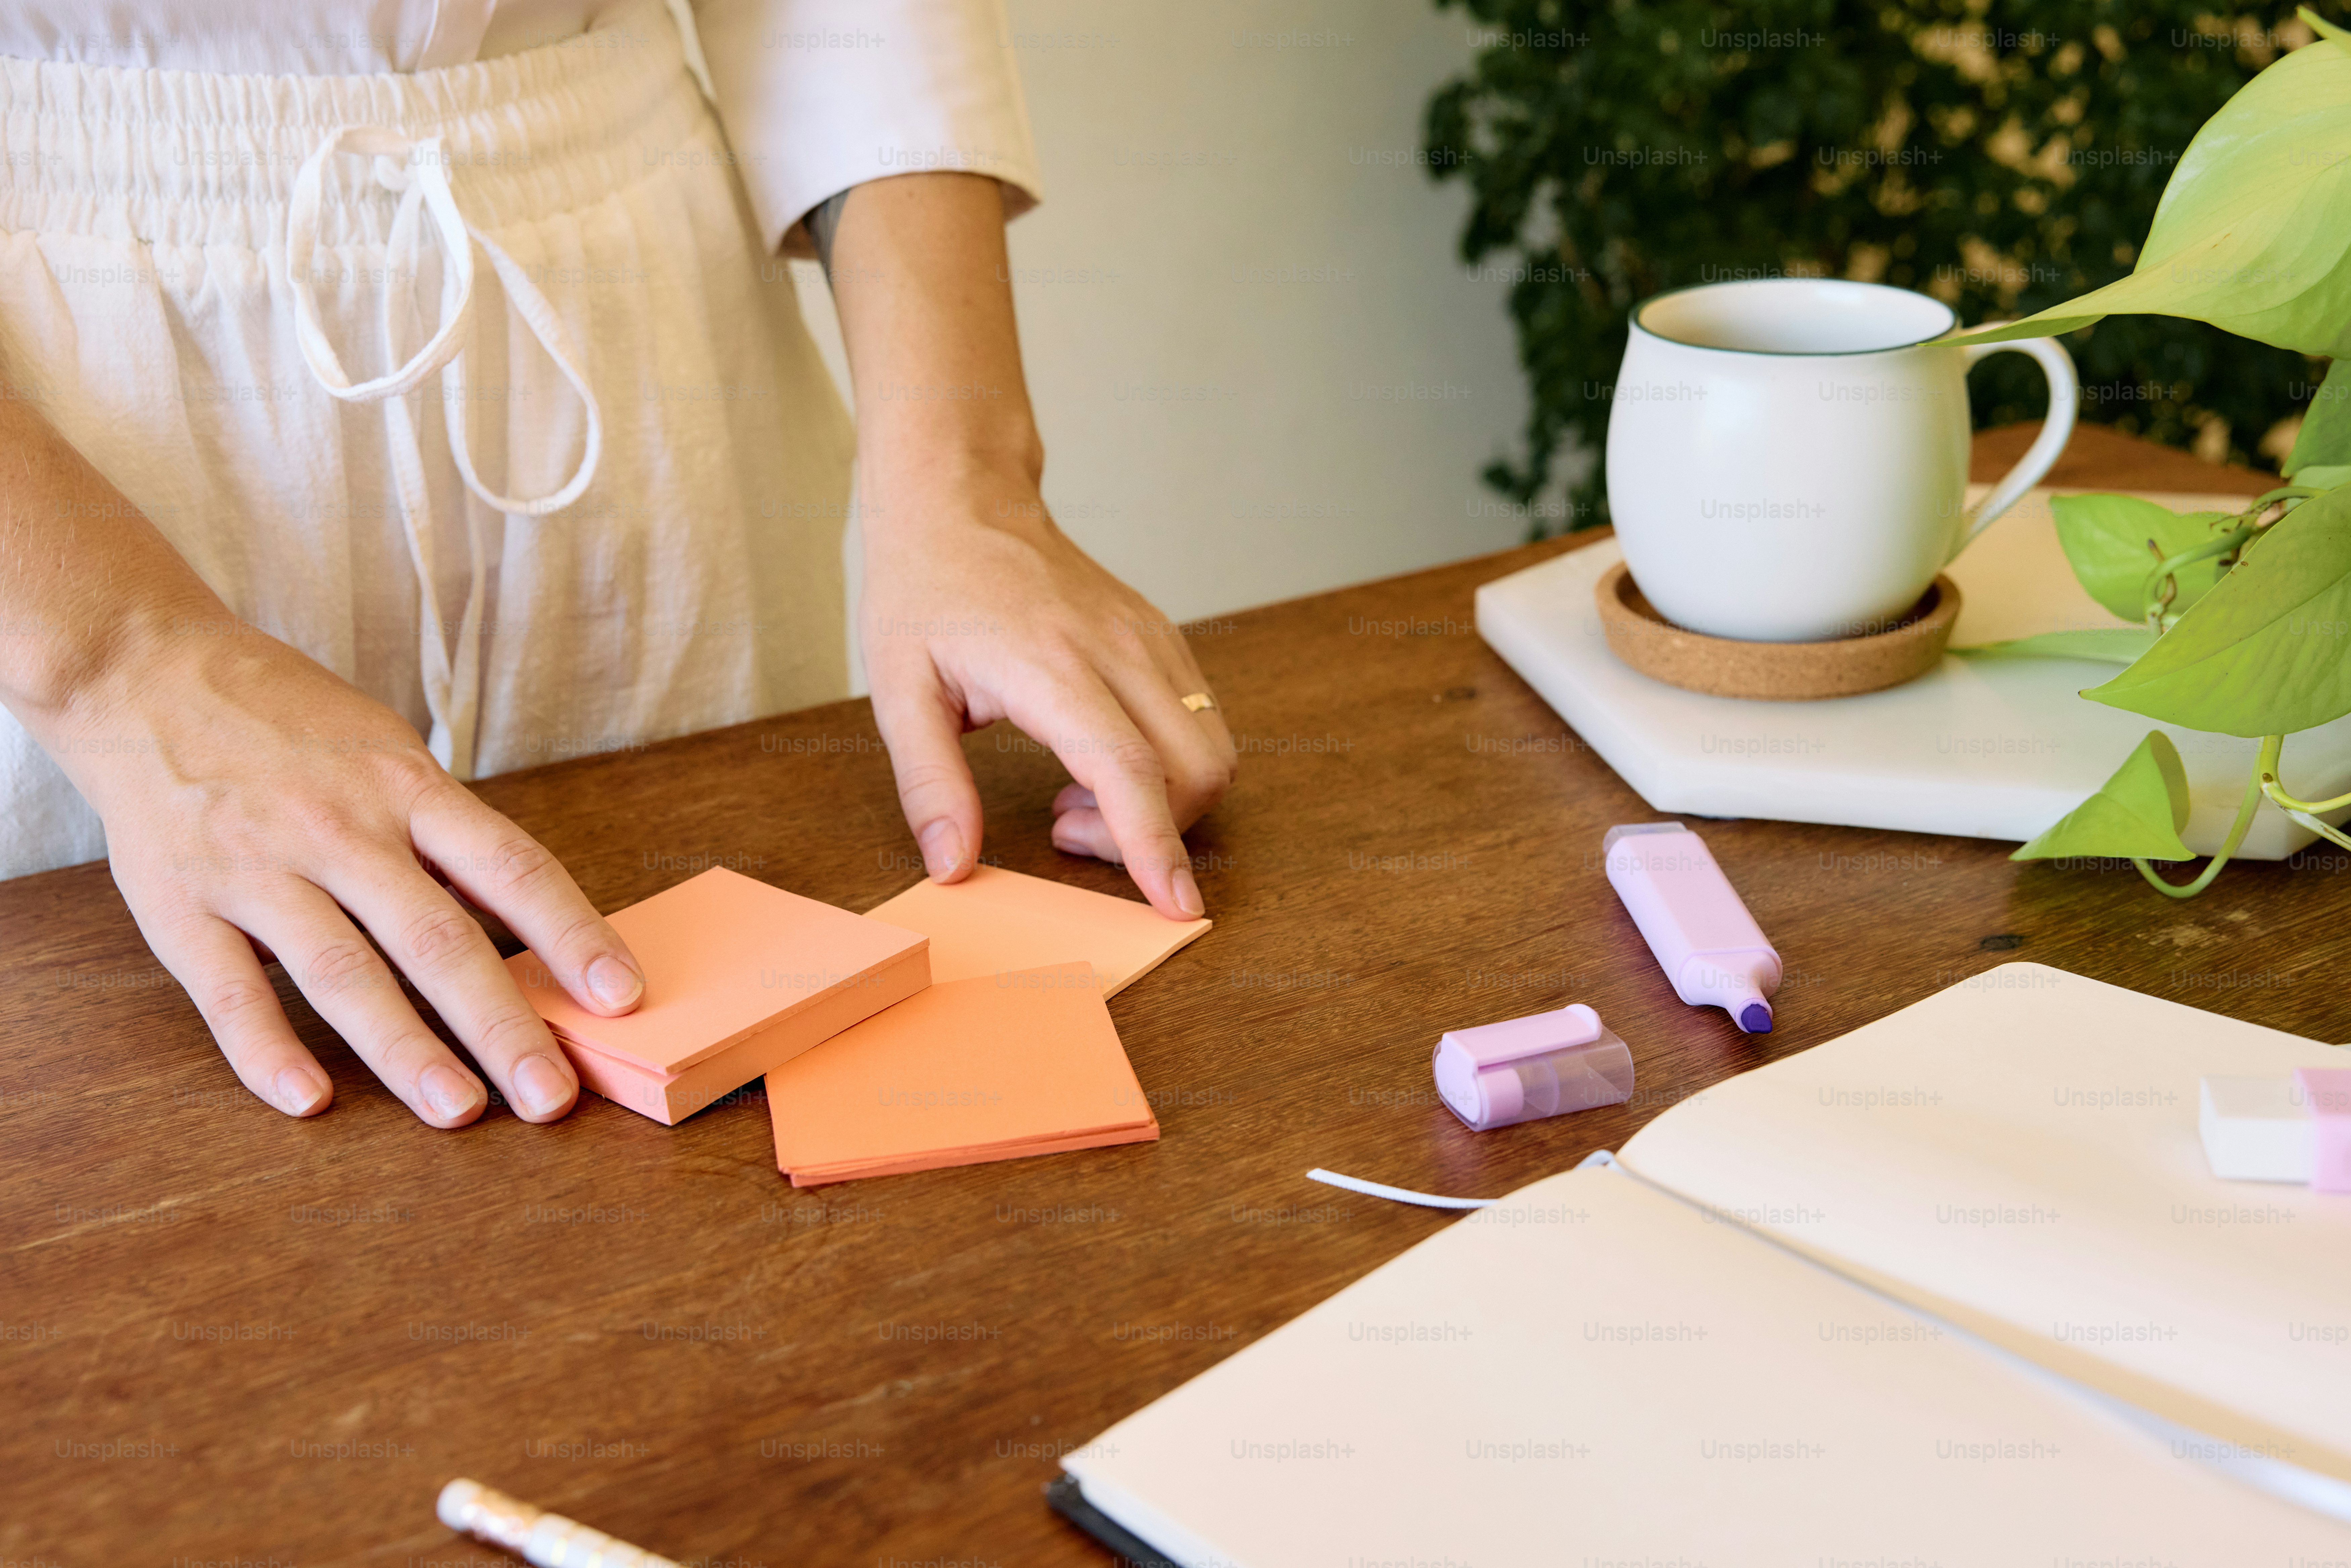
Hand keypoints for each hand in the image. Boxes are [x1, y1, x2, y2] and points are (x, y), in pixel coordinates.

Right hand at [48, 620, 646, 1125]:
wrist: (141, 672)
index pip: (512, 868)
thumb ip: (445, 837)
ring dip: (404, 1050)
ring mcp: (256, 867)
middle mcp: (338, 828)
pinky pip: (229, 991)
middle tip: (551, 1097)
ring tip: (458, 1112)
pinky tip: (309, 1102)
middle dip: (501, 1024)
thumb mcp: (386, 752)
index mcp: (404, 786)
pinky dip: (267, 1051)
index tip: (619, 995)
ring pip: (343, 973)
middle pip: (437, 938)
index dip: (571, 934)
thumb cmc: (290, 723)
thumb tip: (523, 919)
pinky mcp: (179, 904)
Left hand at [860, 460, 1235, 918]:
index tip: (1176, 907)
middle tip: (1065, 829)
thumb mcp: (898, 691)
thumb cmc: (925, 591)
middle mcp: (1117, 650)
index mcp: (1052, 667)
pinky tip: (1094, 759)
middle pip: (1195, 769)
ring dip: (1163, 800)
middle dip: (1154, 832)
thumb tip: (952, 865)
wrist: (962, 501)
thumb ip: (929, 784)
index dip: (1156, 847)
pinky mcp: (1159, 637)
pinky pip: (1200, 718)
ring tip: (1075, 797)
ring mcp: (1148, 639)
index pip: (1131, 772)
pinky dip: (1168, 764)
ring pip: (1211, 747)